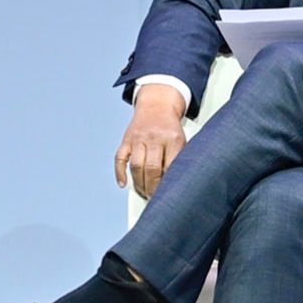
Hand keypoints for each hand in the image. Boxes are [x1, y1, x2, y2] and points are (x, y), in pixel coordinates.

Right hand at [113, 81, 189, 199]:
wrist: (157, 104)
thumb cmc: (171, 128)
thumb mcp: (182, 139)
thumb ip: (180, 159)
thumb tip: (178, 184)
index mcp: (173, 139)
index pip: (169, 167)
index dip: (168, 185)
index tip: (169, 196)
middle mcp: (154, 137)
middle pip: (151, 168)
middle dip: (152, 188)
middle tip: (154, 199)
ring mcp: (138, 138)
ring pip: (136, 165)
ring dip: (139, 184)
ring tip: (143, 193)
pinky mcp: (126, 139)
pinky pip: (120, 158)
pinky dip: (120, 172)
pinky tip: (123, 183)